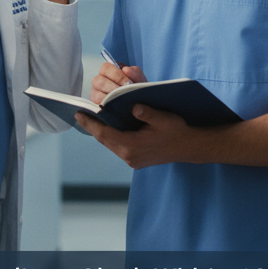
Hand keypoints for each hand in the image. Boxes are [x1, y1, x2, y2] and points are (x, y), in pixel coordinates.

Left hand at [76, 104, 201, 169]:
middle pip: (105, 140)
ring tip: (92, 121)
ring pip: (111, 145)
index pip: (105, 134)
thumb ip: (147, 112)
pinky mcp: (137, 161)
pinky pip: (118, 148)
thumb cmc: (177, 131)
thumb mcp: (163, 118)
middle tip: (81, 116)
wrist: (189, 147)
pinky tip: (110, 129)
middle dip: (93, 128)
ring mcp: (133, 161)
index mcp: (133, 146)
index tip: (78, 115)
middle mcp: (130, 156)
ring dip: (102, 134)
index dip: (90, 124)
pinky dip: (112, 138)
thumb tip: (133, 107)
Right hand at [90, 62, 146, 104]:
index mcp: (108, 70)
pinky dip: (108, 104)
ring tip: (123, 100)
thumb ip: (135, 72)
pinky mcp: (96, 103)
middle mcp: (99, 80)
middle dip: (114, 87)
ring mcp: (96, 92)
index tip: (129, 83)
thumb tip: (126, 69)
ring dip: (111, 96)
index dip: (117, 75)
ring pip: (97, 93)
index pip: (106, 67)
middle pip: (98, 80)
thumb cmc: (135, 88)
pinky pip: (98, 104)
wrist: (139, 103)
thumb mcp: (139, 79)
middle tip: (126, 92)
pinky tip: (118, 105)